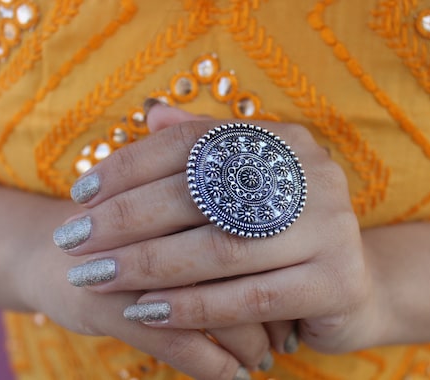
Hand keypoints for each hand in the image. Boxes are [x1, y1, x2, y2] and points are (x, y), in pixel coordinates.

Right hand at [0, 166, 268, 379]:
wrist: (54, 257)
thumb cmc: (125, 233)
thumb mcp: (165, 209)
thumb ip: (216, 209)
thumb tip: (286, 244)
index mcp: (180, 190)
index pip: (249, 226)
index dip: (280, 261)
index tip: (302, 288)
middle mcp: (159, 222)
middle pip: (237, 266)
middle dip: (270, 304)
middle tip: (290, 330)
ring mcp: (134, 264)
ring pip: (215, 306)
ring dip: (248, 339)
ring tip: (267, 355)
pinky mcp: (112, 307)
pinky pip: (180, 341)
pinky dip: (214, 363)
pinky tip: (236, 375)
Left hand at [56, 104, 381, 354]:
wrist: (354, 286)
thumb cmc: (285, 232)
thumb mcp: (248, 186)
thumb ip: (206, 150)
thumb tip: (152, 115)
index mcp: (287, 142)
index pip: (196, 142)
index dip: (132, 165)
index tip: (81, 194)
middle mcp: (313, 176)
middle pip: (203, 193)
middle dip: (127, 218)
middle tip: (75, 240)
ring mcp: (332, 229)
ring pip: (222, 250)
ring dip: (149, 265)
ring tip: (96, 276)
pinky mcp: (337, 283)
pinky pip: (249, 299)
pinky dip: (192, 306)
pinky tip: (146, 311)